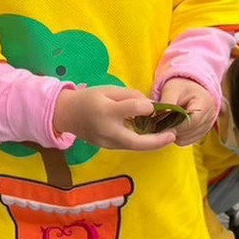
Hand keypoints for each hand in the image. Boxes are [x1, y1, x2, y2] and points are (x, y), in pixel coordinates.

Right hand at [54, 86, 176, 151]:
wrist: (65, 115)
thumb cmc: (88, 98)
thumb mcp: (108, 90)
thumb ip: (130, 96)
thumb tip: (149, 105)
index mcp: (106, 111)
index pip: (133, 110)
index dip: (146, 107)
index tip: (151, 105)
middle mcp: (107, 131)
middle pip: (137, 142)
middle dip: (158, 141)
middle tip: (173, 135)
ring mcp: (107, 143)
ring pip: (135, 147)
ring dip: (152, 144)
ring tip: (167, 136)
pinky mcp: (107, 148)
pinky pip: (128, 146)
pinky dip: (142, 142)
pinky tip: (151, 137)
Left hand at [157, 77, 215, 145]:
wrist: (191, 89)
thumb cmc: (181, 87)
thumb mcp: (172, 89)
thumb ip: (167, 103)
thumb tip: (158, 119)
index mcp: (205, 103)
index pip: (192, 122)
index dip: (176, 124)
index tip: (163, 122)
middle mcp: (210, 117)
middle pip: (189, 132)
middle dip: (173, 129)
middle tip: (161, 122)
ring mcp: (207, 127)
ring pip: (186, 139)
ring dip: (175, 133)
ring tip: (169, 121)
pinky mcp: (201, 134)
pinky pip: (186, 142)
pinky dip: (178, 136)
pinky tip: (174, 126)